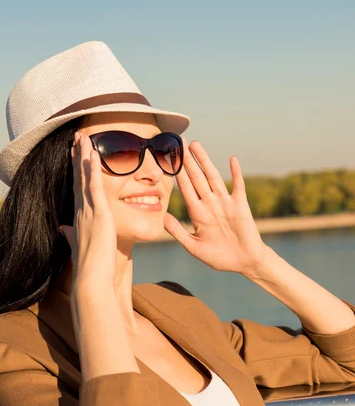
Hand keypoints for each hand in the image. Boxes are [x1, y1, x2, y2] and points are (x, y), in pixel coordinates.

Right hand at [59, 131, 116, 289]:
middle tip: (78, 137)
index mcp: (79, 217)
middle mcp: (81, 211)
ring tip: (84, 137)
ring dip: (84, 156)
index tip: (76, 153)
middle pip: (78, 178)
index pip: (78, 188)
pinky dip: (94, 170)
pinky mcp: (99, 214)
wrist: (92, 279)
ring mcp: (88, 211)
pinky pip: (96, 187)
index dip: (77, 170)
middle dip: (78, 156)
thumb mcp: (78, 245)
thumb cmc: (90, 266)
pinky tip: (93, 154)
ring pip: (85, 178)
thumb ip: (71, 234)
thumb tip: (64, 229)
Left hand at [164, 138, 267, 275]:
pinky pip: (238, 186)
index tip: (168, 159)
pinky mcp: (240, 205)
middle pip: (196, 177)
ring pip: (213, 177)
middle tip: (179, 142)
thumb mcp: (193, 246)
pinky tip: (232, 160)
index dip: (177, 174)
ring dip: (205, 161)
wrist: (244, 263)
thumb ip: (178, 231)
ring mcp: (225, 203)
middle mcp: (210, 204)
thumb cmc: (219, 257)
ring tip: (196, 145)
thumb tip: (161, 217)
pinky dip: (235, 173)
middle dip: (188, 161)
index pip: (185, 189)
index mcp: (197, 213)